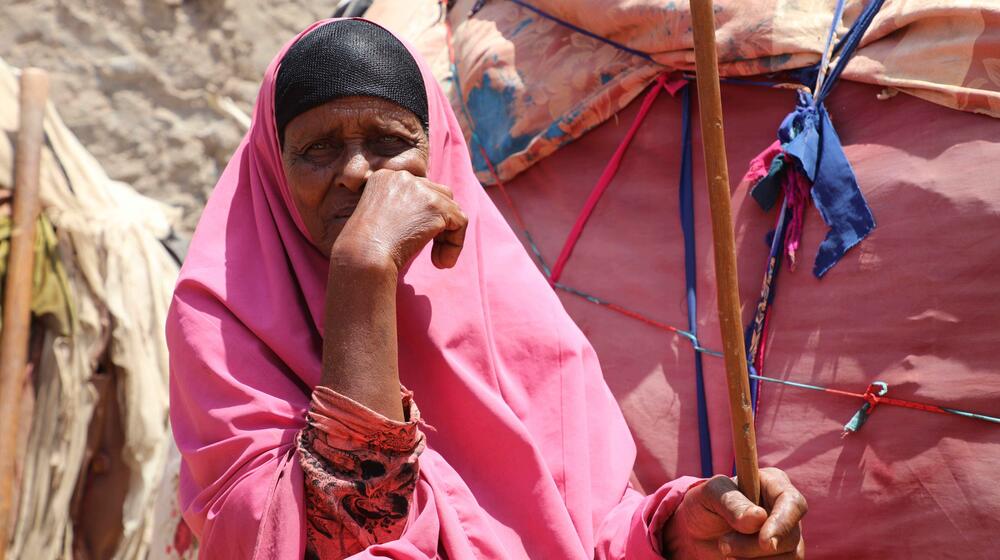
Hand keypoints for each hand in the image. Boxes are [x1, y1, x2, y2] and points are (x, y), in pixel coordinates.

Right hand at [333, 169, 467, 271]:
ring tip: (438, 260)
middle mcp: (402, 177)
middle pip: (437, 195)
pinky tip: (441, 262)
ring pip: (451, 208)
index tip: (413, 241)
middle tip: (431, 254)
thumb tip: (435, 217)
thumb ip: (403, 210)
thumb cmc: (364, 250)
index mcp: (384, 177)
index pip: (418, 190)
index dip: (423, 218)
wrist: (363, 256)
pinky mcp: (435, 205)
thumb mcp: (380, 220)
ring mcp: (420, 189)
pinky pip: (460, 221)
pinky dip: (456, 243)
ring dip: (448, 236)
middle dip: (439, 225)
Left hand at [662, 468, 805, 558]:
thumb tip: (759, 517)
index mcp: (772, 484)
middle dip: (753, 546)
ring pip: (790, 556)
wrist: (695, 533)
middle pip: (790, 535)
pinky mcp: (780, 557)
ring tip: (726, 552)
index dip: (783, 523)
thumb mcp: (709, 494)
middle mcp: (785, 510)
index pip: (793, 502)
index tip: (764, 542)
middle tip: (723, 545)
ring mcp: (785, 535)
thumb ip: (731, 501)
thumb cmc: (703, 505)